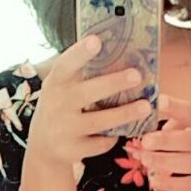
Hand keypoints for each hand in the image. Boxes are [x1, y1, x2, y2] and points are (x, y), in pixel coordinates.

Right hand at [28, 34, 151, 167]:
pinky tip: (122, 131)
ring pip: (100, 121)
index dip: (80, 53)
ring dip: (125, 114)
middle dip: (113, 83)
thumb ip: (81, 75)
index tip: (97, 41)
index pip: (66, 65)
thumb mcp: (62, 89)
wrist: (44, 147)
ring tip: (146, 106)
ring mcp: (65, 129)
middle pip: (88, 93)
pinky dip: (113, 137)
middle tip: (137, 75)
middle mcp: (57, 104)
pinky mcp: (74, 150)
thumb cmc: (61, 107)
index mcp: (55, 83)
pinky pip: (101, 143)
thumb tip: (121, 53)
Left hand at [124, 94, 190, 190]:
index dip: (175, 107)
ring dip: (161, 162)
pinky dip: (169, 184)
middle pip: (187, 141)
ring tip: (144, 159)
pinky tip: (155, 179)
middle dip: (163, 141)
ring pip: (184, 165)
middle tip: (145, 142)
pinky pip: (187, 185)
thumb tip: (159, 127)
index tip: (158, 102)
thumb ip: (185, 120)